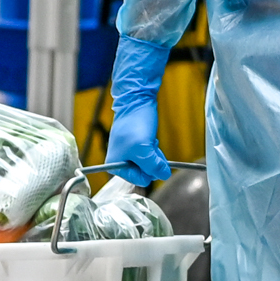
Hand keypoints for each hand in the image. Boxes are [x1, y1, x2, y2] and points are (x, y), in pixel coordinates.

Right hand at [104, 32, 175, 185]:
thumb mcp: (145, 149)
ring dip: (154, 153)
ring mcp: (127, 152)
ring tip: (150, 140)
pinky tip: (151, 138)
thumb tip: (164, 174)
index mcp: (115, 166)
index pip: (139, 180)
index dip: (150, 171)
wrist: (136, 100)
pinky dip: (153, 147)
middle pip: (144, 172)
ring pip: (149, 163)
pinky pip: (149, 153)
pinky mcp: (135, 144)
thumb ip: (154, 166)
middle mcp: (119, 161)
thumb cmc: (135, 123)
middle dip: (152, 161)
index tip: (152, 156)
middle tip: (150, 146)